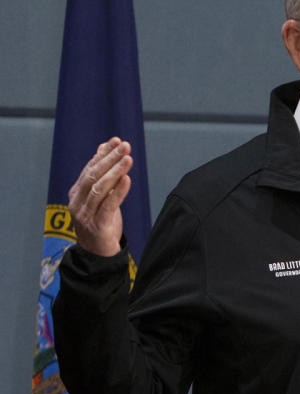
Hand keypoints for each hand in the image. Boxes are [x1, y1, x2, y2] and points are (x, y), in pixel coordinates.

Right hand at [67, 138, 132, 256]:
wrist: (98, 253)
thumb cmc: (101, 221)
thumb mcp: (100, 197)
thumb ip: (101, 175)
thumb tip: (104, 148)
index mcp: (76, 192)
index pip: (90, 168)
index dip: (103, 154)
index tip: (117, 140)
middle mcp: (77, 202)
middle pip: (93, 175)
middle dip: (110, 159)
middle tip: (125, 146)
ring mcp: (85, 214)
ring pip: (98, 188)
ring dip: (115, 172)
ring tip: (128, 159)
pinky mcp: (96, 225)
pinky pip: (107, 205)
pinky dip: (117, 191)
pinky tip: (127, 180)